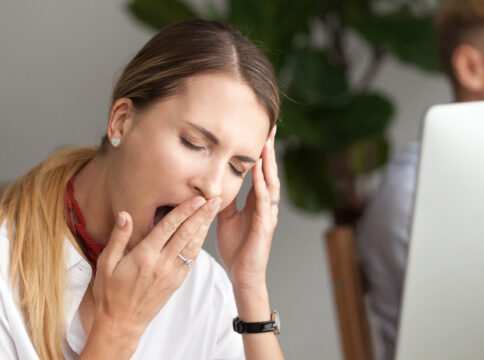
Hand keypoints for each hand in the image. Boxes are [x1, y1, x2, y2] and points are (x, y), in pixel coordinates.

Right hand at [88, 196, 220, 350]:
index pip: (169, 227)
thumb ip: (118, 237)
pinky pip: (190, 260)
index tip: (197, 198)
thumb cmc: (110, 292)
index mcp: (144, 256)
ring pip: (193, 246)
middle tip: (215, 199)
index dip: (184, 211)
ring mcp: (171, 274)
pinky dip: (199, 244)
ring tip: (214, 211)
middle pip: (186, 234)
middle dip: (202, 215)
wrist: (122, 323)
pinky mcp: (176, 283)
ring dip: (204, 228)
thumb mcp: (106, 263)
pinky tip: (203, 234)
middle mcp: (161, 264)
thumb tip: (125, 215)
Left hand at [217, 127, 279, 291]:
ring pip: (270, 183)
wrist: (242, 275)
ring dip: (268, 163)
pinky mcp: (265, 226)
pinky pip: (264, 202)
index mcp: (256, 202)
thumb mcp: (224, 217)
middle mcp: (266, 205)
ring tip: (267, 143)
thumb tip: (212, 182)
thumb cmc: (236, 248)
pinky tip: (260, 172)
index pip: (260, 171)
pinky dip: (262, 185)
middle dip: (269, 149)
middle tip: (271, 127)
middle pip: (270, 171)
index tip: (260, 130)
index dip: (261, 152)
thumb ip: (222, 199)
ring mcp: (267, 214)